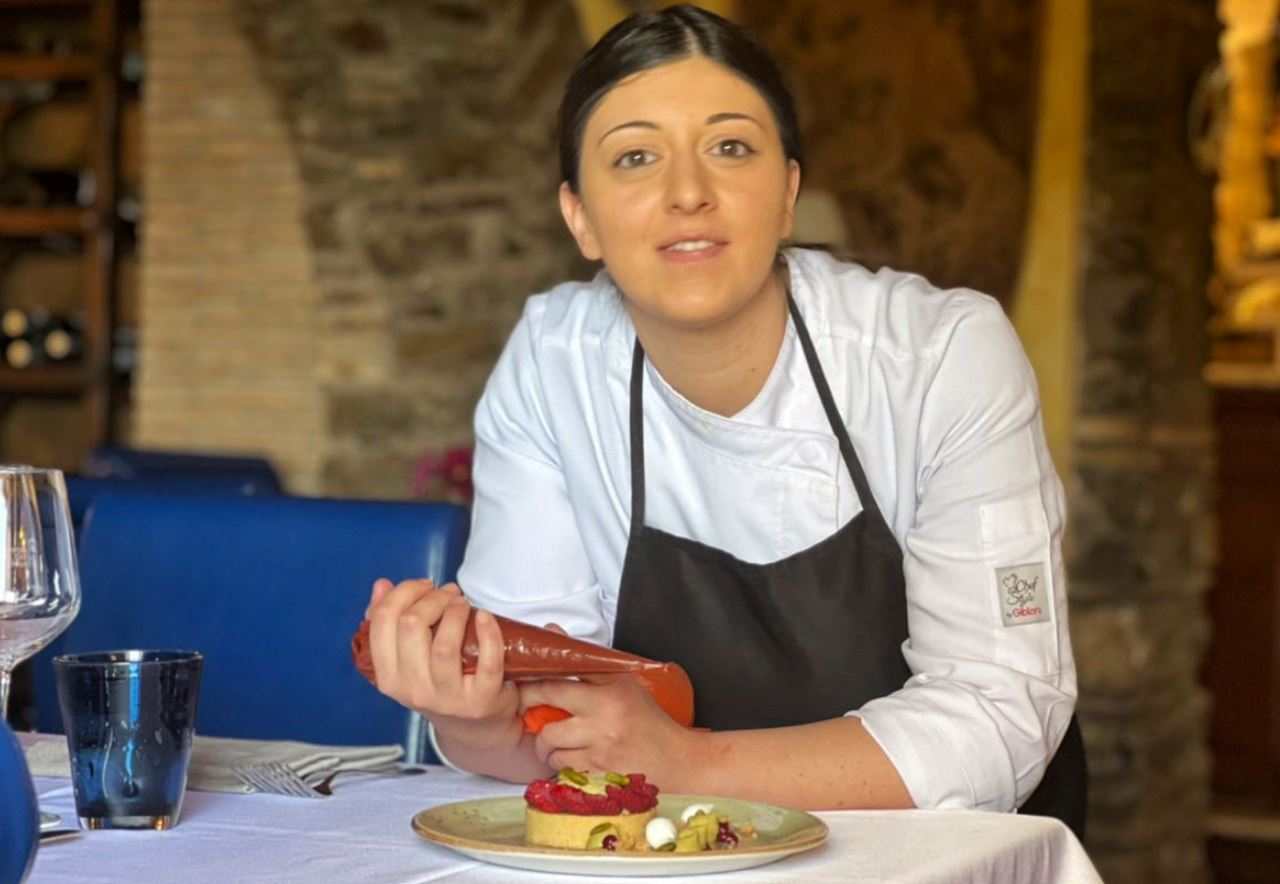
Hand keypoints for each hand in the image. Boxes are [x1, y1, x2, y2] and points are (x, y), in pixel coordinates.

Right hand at [365, 578, 520, 751]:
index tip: (424, 586)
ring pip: (444, 643)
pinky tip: (485, 617)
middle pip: (411, 625)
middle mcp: (413, 691)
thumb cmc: (437, 683)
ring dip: (456, 611)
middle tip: (448, 594)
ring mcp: (447, 698)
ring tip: (463, 604)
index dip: (404, 593)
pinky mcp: (481, 700)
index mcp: (388, 677)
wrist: (474, 729)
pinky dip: (488, 632)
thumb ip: (389, 623)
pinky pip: (487, 661)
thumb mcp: (407, 660)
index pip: (383, 622)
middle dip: (433, 598)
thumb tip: (381, 585)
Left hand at [518, 675, 700, 783]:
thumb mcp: (622, 681)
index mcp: (608, 694)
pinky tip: (575, 758)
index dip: (530, 690)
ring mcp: (600, 753)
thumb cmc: (648, 718)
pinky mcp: (600, 777)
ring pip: (553, 752)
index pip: (554, 687)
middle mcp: (602, 724)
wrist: (677, 759)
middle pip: (547, 726)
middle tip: (535, 719)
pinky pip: (565, 770)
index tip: (522, 691)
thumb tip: (552, 633)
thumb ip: (585, 661)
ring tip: (560, 742)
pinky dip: (564, 765)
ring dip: (550, 749)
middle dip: (536, 725)